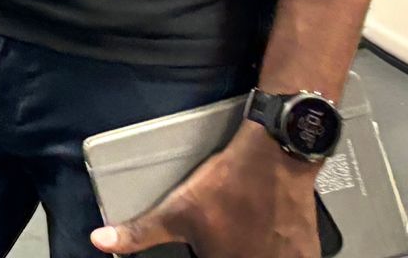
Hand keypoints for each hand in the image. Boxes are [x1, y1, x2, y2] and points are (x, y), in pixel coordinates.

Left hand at [93, 125, 321, 257]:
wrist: (275, 158)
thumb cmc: (228, 185)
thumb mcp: (176, 211)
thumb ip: (140, 233)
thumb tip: (100, 242)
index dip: (208, 254)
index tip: (210, 246)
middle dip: (229, 250)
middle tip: (228, 235)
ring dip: (254, 251)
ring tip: (246, 233)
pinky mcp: (308, 253)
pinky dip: (278, 252)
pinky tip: (269, 237)